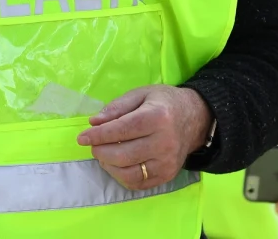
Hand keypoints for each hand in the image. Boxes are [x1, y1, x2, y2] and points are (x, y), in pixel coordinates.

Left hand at [76, 85, 210, 190]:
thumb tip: (94, 123)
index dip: (99, 135)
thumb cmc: (164, 103)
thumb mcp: (141, 94)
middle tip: (94, 145)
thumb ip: (117, 107)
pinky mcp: (167, 175)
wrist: (195, 118)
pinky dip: (121, 176)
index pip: (122, 130)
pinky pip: (137, 183)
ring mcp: (167, 162)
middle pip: (123, 155)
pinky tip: (116, 164)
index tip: (82, 137)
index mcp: (158, 117)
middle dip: (101, 151)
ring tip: (104, 154)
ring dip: (108, 165)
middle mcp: (165, 142)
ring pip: (128, 173)